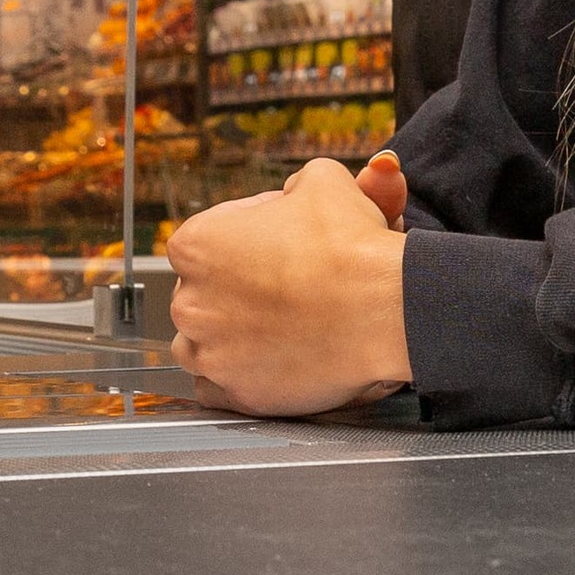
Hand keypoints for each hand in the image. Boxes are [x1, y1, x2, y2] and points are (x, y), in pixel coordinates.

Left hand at [164, 157, 411, 414]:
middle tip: (280, 284)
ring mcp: (211, 353)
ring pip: (199, 343)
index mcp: (197, 245)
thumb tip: (293, 195)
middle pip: (201, 291)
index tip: (277, 242)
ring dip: (224, 335)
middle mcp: (191, 302)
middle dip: (234, 287)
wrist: (383, 308)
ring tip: (266, 326)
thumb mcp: (322, 180)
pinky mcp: (237, 394)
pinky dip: (235, 377)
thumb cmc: (351, 246)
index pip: (208, 236)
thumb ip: (293, 186)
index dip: (246, 235)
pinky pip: (216, 388)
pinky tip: (263, 361)